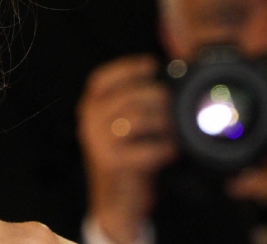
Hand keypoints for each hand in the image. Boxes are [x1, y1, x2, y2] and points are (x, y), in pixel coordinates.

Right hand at [78, 55, 177, 243]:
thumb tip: (167, 79)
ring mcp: (98, 144)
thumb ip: (135, 105)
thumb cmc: (128, 158)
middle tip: (176, 101)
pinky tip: (173, 150)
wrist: (116, 201)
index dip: (126, 68)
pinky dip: (164, 148)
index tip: (152, 64)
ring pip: (134, 118)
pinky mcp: (112, 163)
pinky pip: (145, 149)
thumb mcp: (123, 128)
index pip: (101, 79)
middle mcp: (88, 123)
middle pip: (124, 95)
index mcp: (89, 109)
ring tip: (178, 127)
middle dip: (155, 95)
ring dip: (163, 120)